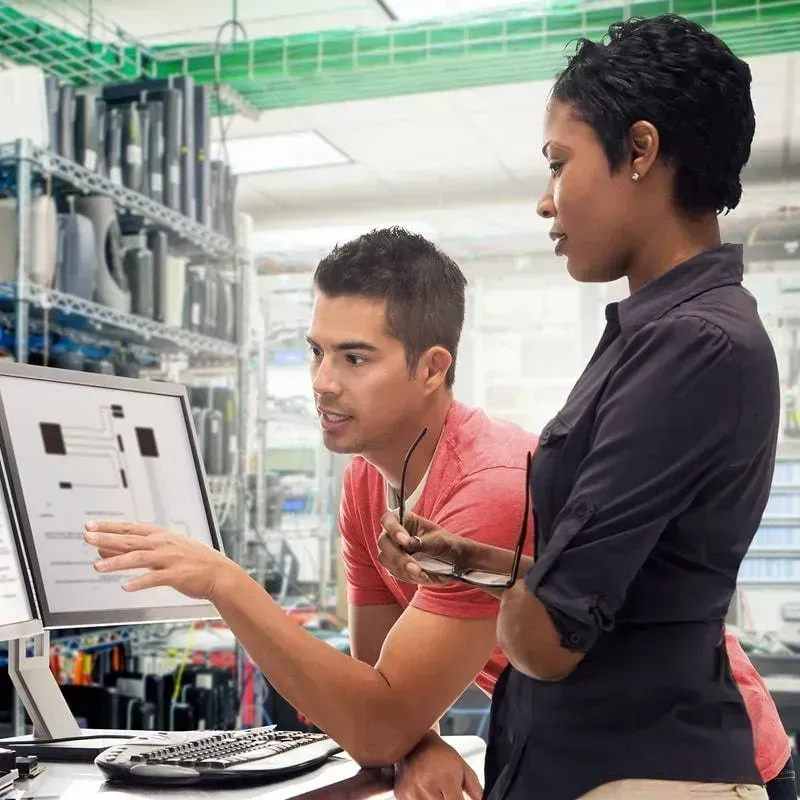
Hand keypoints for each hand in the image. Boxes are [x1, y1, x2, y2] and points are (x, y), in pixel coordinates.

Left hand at [83, 520, 241, 600]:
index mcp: (160, 536)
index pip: (130, 528)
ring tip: (98, 566)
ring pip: (139, 558)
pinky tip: (126, 586)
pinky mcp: (176, 575)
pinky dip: (140, 582)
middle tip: (87, 537)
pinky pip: (155, 578)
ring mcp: (170, 559)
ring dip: (117, 562)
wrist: (218, 573)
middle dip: (107, 538)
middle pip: (130, 540)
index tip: (90, 526)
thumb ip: (136, 550)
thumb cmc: (190, 561)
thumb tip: (106, 548)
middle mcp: (163, 544)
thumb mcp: (164, 550)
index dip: (109, 526)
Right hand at [378, 512, 479, 586]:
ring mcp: (394, 551)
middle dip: (398, 556)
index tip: (404, 541)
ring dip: (403, 569)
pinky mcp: (396, 567)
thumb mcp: (438, 540)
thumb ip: (420, 542)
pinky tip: (423, 576)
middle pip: (383, 542)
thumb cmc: (447, 544)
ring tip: (422, 574)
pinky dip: (408, 576)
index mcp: (405, 521)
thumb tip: (405, 544)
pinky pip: (395, 573)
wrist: (456, 561)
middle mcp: (395, 535)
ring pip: (385, 559)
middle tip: (414, 566)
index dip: (393, 529)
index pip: (388, 520)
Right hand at [394, 731, 481, 799]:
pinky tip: (426, 794)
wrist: (416, 742)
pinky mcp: (400, 796)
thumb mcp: (462, 768)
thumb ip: (475, 789)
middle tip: (447, 793)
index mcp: (444, 778)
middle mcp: (426, 786)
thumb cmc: (440, 754)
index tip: (459, 798)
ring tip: (437, 792)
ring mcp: (411, 792)